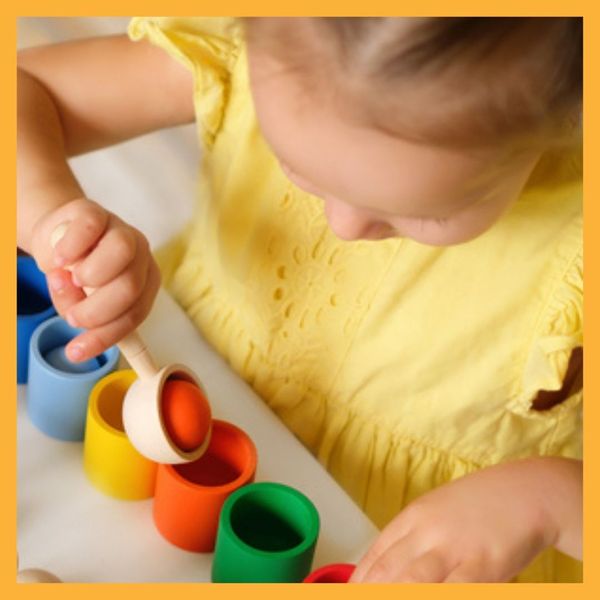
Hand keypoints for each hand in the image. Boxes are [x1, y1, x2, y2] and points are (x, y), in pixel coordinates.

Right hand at [29, 197, 160, 361]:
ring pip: (121, 252)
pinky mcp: (97, 212)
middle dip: (96, 310)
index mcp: (144, 283)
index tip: (76, 352)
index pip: (135, 314)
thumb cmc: (76, 274)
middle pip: (130, 287)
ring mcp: (122, 231)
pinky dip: (70, 248)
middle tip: (72, 315)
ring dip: (90, 275)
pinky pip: (90, 228)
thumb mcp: (77, 300)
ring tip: (68, 281)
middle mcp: (141, 256)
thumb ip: (77, 307)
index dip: (105, 336)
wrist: (59, 237)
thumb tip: (73, 309)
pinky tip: (59, 260)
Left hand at [349, 457, 580, 582]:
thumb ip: (416, 536)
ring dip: (396, 595)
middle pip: (387, 570)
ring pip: (411, 581)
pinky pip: (454, 589)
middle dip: (370, 593)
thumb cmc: (482, 504)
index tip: (352, 593)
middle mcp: (427, 531)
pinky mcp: (482, 564)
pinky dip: (439, 596)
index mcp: (414, 516)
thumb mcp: (439, 511)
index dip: (360, 580)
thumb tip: (390, 564)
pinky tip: (431, 598)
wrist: (527, 492)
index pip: (376, 553)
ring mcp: (454, 547)